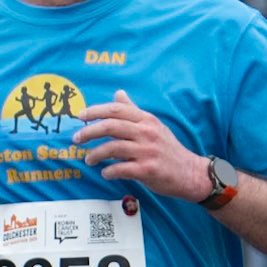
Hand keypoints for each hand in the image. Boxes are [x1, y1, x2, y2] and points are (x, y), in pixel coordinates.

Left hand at [73, 90, 207, 200]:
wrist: (190, 173)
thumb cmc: (167, 150)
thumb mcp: (153, 125)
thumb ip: (133, 111)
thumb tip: (118, 93)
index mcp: (146, 120)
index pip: (116, 109)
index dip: (95, 111)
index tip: (81, 116)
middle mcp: (146, 132)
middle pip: (111, 126)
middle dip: (89, 132)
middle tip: (76, 139)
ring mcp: (147, 151)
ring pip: (113, 148)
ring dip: (96, 154)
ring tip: (88, 160)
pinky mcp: (148, 170)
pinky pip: (121, 169)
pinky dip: (109, 171)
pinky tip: (105, 173)